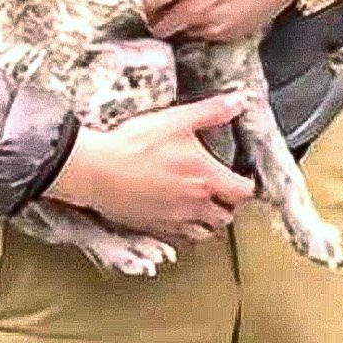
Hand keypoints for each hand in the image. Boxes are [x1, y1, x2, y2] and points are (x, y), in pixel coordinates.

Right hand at [44, 94, 256, 244]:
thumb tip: (237, 103)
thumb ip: (211, 112)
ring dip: (208, 223)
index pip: (243, 192)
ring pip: (204, 233)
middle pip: (226, 217)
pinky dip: (183, 232)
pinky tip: (177, 218)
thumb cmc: (133, 146)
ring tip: (204, 209)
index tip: (242, 177)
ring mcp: (172, 220)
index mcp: (206, 178)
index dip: (247, 185)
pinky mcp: (151, 227)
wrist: (95, 170)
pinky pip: (177, 239)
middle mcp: (194, 204)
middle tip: (224, 193)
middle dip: (229, 206)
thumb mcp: (177, 120)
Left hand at [139, 0, 313, 42]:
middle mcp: (204, 3)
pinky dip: (201, 28)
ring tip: (185, 5)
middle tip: (163, 1)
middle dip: (157, 14)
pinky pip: (205, 38)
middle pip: (162, 24)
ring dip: (179, 23)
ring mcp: (220, 21)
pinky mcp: (235, 31)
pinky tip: (208, 9)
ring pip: (182, 33)